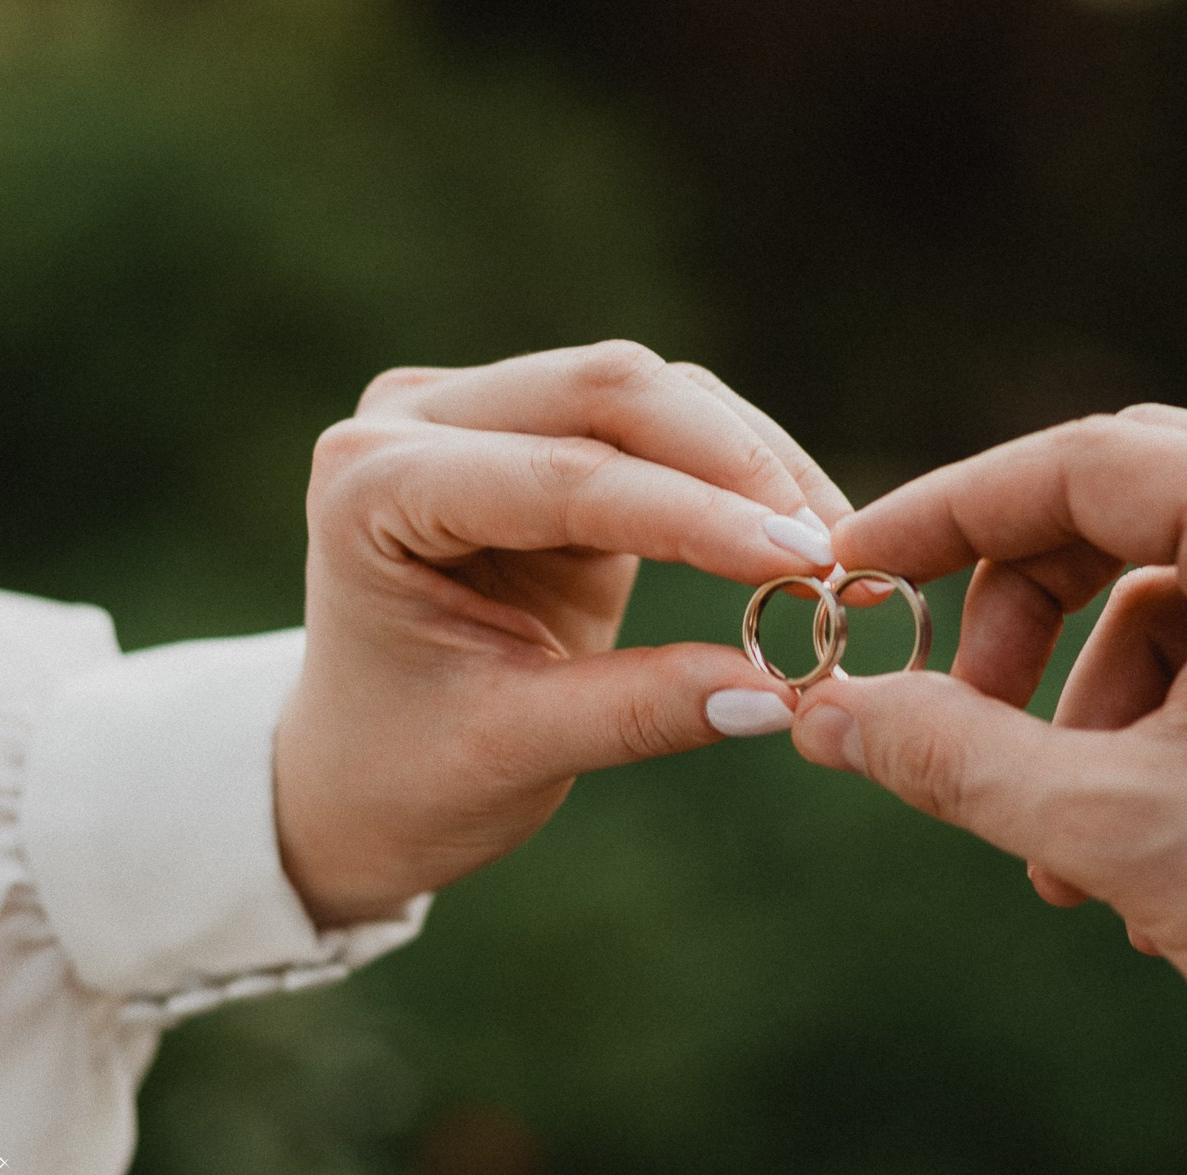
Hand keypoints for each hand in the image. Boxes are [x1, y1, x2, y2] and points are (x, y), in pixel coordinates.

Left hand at [276, 341, 848, 924]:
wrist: (356, 774)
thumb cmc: (408, 771)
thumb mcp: (513, 750)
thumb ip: (639, 712)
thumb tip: (780, 692)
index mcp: (370, 488)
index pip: (559, 478)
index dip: (692, 516)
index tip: (803, 563)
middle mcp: (416, 421)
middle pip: (607, 389)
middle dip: (732, 466)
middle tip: (829, 555)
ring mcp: (479, 413)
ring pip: (647, 393)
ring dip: (749, 464)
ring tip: (830, 555)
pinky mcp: (542, 435)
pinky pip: (662, 424)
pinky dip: (736, 472)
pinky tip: (798, 532)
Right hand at [788, 406, 1186, 1111]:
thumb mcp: (1120, 831)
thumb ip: (953, 756)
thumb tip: (823, 712)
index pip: (1086, 462)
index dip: (950, 513)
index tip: (856, 569)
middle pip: (1127, 510)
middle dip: (1021, 616)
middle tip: (955, 710)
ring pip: (1173, 587)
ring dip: (1087, 697)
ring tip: (1060, 846)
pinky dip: (1158, 721)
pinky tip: (1138, 856)